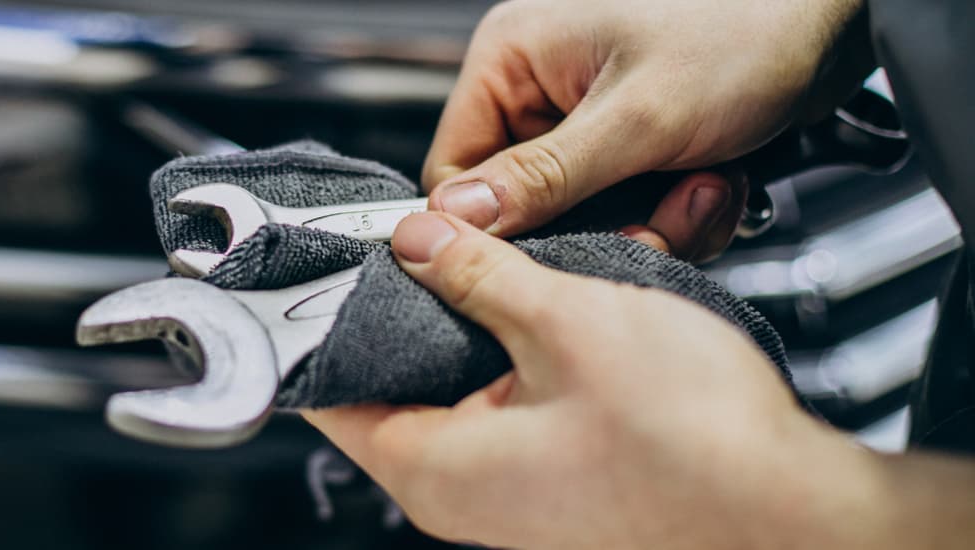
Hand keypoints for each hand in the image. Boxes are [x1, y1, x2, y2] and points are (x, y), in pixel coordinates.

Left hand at [304, 212, 899, 548]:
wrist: (794, 513)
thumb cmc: (692, 442)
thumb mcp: (564, 322)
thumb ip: (476, 274)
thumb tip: (416, 239)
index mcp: (433, 466)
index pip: (328, 387)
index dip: (328, 312)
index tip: (338, 256)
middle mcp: (459, 491)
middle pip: (398, 375)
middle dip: (419, 300)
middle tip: (431, 237)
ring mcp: (507, 490)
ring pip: (464, 380)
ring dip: (486, 318)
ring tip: (510, 265)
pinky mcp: (554, 477)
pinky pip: (513, 399)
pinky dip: (527, 349)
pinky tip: (560, 304)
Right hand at [422, 0, 868, 258]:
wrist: (838, 21)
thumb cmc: (746, 29)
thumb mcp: (637, 118)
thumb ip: (542, 177)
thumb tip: (460, 219)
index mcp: (512, 56)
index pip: (455, 171)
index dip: (499, 223)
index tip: (553, 244)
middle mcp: (539, 83)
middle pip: (523, 201)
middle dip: (597, 220)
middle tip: (656, 214)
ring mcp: (585, 112)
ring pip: (579, 211)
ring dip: (645, 218)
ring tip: (700, 186)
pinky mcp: (629, 137)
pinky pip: (622, 203)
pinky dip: (670, 210)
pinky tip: (711, 182)